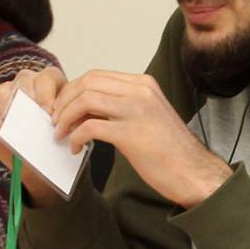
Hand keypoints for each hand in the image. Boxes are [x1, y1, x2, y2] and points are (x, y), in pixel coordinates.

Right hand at [0, 67, 71, 205]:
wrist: (40, 157)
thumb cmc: (54, 138)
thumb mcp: (62, 128)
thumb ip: (60, 121)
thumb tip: (53, 122)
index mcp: (51, 81)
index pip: (47, 77)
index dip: (47, 94)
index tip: (49, 112)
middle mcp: (27, 81)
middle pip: (22, 80)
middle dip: (27, 100)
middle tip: (31, 119)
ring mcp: (5, 91)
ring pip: (2, 92)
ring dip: (8, 110)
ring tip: (15, 128)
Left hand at [47, 70, 233, 209]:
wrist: (193, 172)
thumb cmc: (170, 150)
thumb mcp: (147, 115)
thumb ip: (122, 106)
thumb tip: (87, 108)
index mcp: (144, 84)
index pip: (96, 76)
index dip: (72, 91)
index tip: (62, 108)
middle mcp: (140, 91)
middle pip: (87, 83)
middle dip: (64, 101)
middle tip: (56, 120)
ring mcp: (137, 111)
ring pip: (85, 100)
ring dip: (65, 118)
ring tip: (61, 134)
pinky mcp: (131, 134)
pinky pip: (90, 127)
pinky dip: (76, 137)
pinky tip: (77, 148)